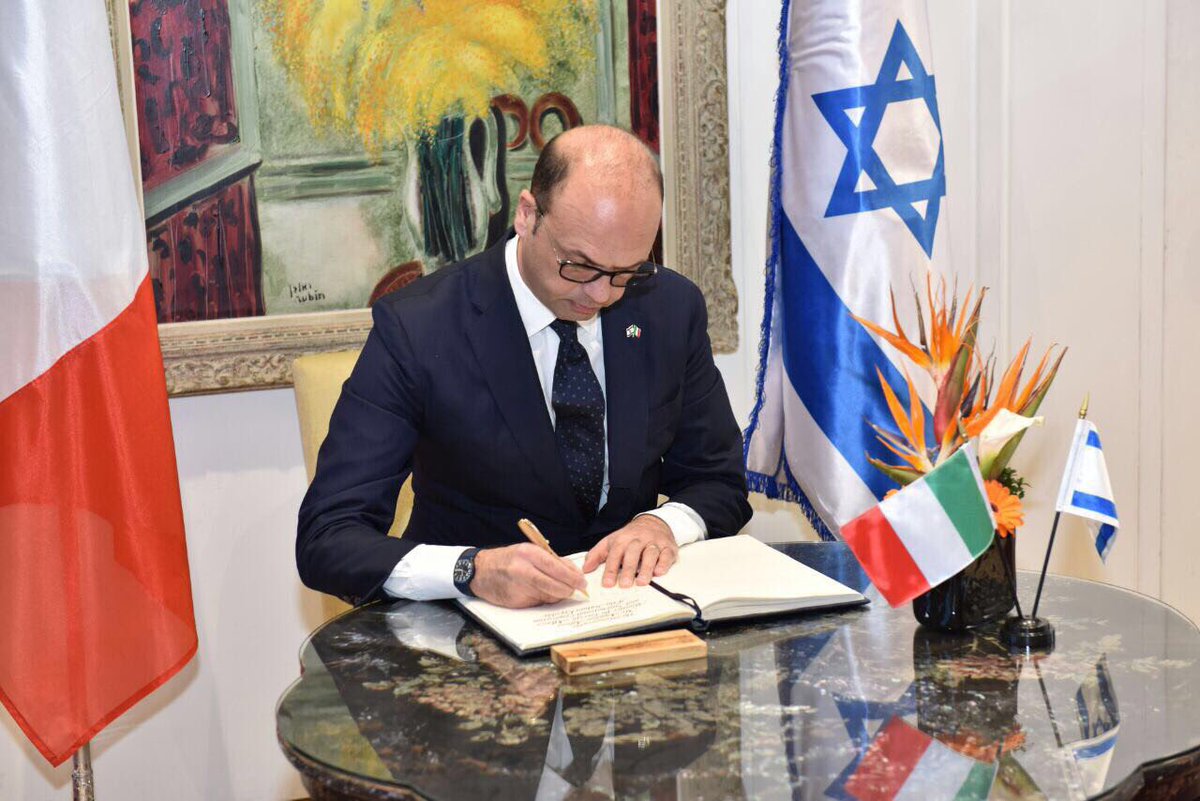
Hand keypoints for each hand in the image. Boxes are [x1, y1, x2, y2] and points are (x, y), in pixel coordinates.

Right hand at [470, 543, 586, 607]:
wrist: (481, 571)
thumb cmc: (508, 559)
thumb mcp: (529, 551)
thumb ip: (551, 560)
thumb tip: (573, 573)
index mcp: (529, 553)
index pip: (557, 568)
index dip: (572, 577)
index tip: (582, 582)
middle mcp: (523, 570)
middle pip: (555, 585)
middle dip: (568, 590)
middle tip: (575, 590)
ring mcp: (518, 587)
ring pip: (548, 596)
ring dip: (557, 595)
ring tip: (558, 590)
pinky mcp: (515, 601)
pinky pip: (538, 603)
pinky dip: (543, 599)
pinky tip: (540, 593)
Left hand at [582, 515, 677, 587]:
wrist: (653, 523)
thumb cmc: (630, 537)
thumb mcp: (611, 542)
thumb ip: (597, 555)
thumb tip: (586, 569)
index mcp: (623, 538)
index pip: (615, 553)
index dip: (611, 569)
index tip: (607, 583)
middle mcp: (639, 539)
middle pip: (633, 552)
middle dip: (628, 569)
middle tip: (624, 585)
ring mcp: (654, 542)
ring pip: (651, 553)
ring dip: (646, 568)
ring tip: (641, 582)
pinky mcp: (668, 547)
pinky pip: (667, 554)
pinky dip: (663, 563)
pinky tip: (659, 573)